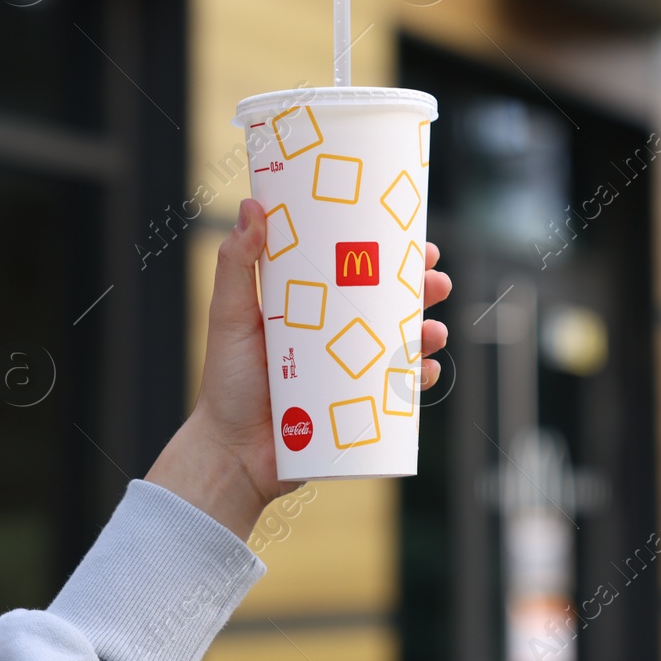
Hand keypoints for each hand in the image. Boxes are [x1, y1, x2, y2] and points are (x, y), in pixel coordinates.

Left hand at [149, 198, 453, 538]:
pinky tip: (425, 371)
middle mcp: (338, 336)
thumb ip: (236, 264)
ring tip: (434, 331)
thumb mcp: (228, 315)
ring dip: (429, 334)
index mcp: (314, 307)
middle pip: (392, 305)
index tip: (414, 238)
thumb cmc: (225, 383)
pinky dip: (418, 380)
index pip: (360, 272)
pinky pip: (399, 392)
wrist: (230, 454)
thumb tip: (252, 207)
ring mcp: (352, 372)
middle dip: (422, 291)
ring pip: (404, 345)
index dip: (391, 254)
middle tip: (435, 280)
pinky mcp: (360, 408)